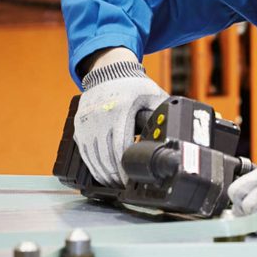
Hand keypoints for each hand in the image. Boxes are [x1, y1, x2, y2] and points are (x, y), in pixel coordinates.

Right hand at [74, 60, 168, 186]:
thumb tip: (177, 123)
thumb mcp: (151, 93)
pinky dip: (90, 164)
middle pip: (105, 155)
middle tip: (122, 186)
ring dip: (102, 173)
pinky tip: (99, 172)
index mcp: (121, 110)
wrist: (109, 70)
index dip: (124, 167)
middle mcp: (101, 117)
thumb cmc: (132, 84)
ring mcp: (87, 121)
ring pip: (92, 156)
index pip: (120, 146)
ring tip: (112, 183)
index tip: (129, 180)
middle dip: (114, 175)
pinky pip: (83, 150)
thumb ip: (162, 109)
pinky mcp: (79, 124)